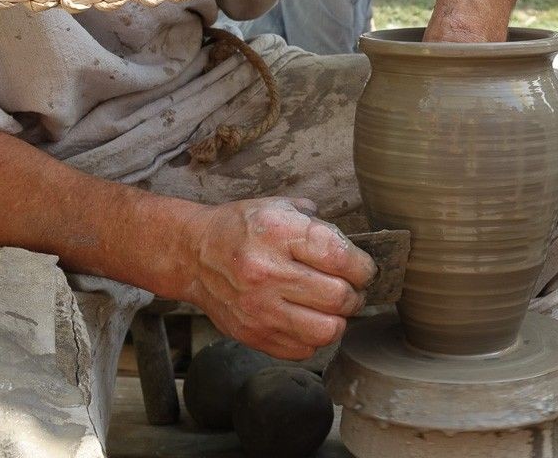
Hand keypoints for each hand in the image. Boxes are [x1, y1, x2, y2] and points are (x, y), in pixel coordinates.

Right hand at [184, 197, 376, 359]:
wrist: (193, 255)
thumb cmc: (240, 229)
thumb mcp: (277, 207)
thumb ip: (317, 223)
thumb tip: (353, 247)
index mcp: (278, 233)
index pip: (340, 258)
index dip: (363, 267)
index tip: (364, 269)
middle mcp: (267, 273)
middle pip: (339, 297)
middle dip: (355, 294)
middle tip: (351, 289)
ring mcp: (259, 308)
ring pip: (326, 330)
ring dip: (339, 320)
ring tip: (333, 308)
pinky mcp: (253, 334)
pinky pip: (303, 349)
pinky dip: (314, 338)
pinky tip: (308, 319)